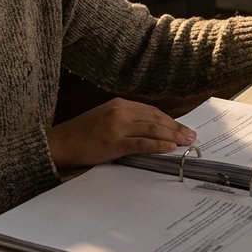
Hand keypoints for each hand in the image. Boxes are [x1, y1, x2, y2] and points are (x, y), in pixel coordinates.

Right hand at [46, 98, 197, 169]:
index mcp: (119, 104)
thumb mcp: (104, 119)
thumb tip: (150, 131)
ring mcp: (117, 126)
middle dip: (176, 128)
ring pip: (152, 130)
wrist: (59, 143)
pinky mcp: (113, 142)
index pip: (152, 111)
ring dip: (173, 136)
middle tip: (192, 136)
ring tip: (186, 142)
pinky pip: (142, 143)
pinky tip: (170, 148)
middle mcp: (120, 111)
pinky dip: (158, 145)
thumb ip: (125, 121)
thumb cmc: (81, 134)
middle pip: (156, 119)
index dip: (170, 120)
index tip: (183, 128)